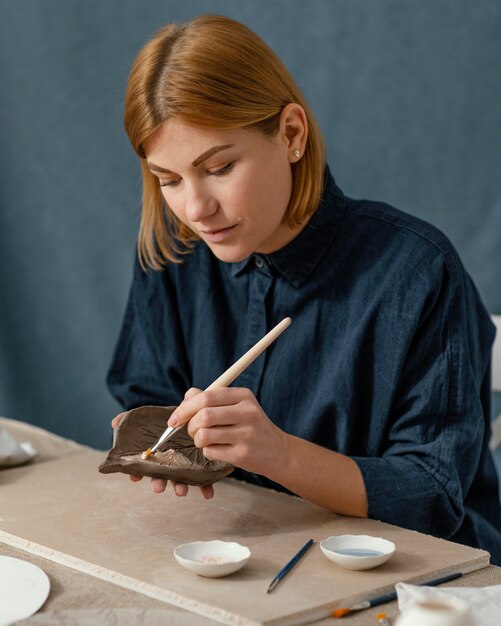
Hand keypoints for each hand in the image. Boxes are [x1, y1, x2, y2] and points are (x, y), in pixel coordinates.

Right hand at [110, 405, 213, 498]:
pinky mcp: (203, 466)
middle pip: (161, 476)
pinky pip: (205, 479)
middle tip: (157, 487)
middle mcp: (169, 463)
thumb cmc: (172, 417)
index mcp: (156, 455)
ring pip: (181, 480)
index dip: (137, 473)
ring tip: (181, 491)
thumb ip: (132, 418)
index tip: (135, 477)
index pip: (143, 467)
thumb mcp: (155, 414)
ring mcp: (186, 466)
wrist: (197, 412)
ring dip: (179, 487)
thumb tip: (115, 423)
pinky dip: (206, 488)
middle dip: (158, 483)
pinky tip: (208, 493)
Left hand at [166, 387, 288, 476]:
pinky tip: (218, 450)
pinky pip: (211, 452)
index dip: (185, 408)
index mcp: (243, 396)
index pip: (206, 397)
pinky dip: (207, 452)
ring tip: (205, 441)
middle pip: (203, 416)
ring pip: (204, 435)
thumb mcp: (238, 406)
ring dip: (198, 440)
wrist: (279, 451)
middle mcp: (247, 412)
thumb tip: (187, 396)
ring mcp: (247, 434)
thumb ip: (212, 399)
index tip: (175, 419)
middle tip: (192, 431)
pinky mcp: (243, 454)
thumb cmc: (251, 427)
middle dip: (190, 426)